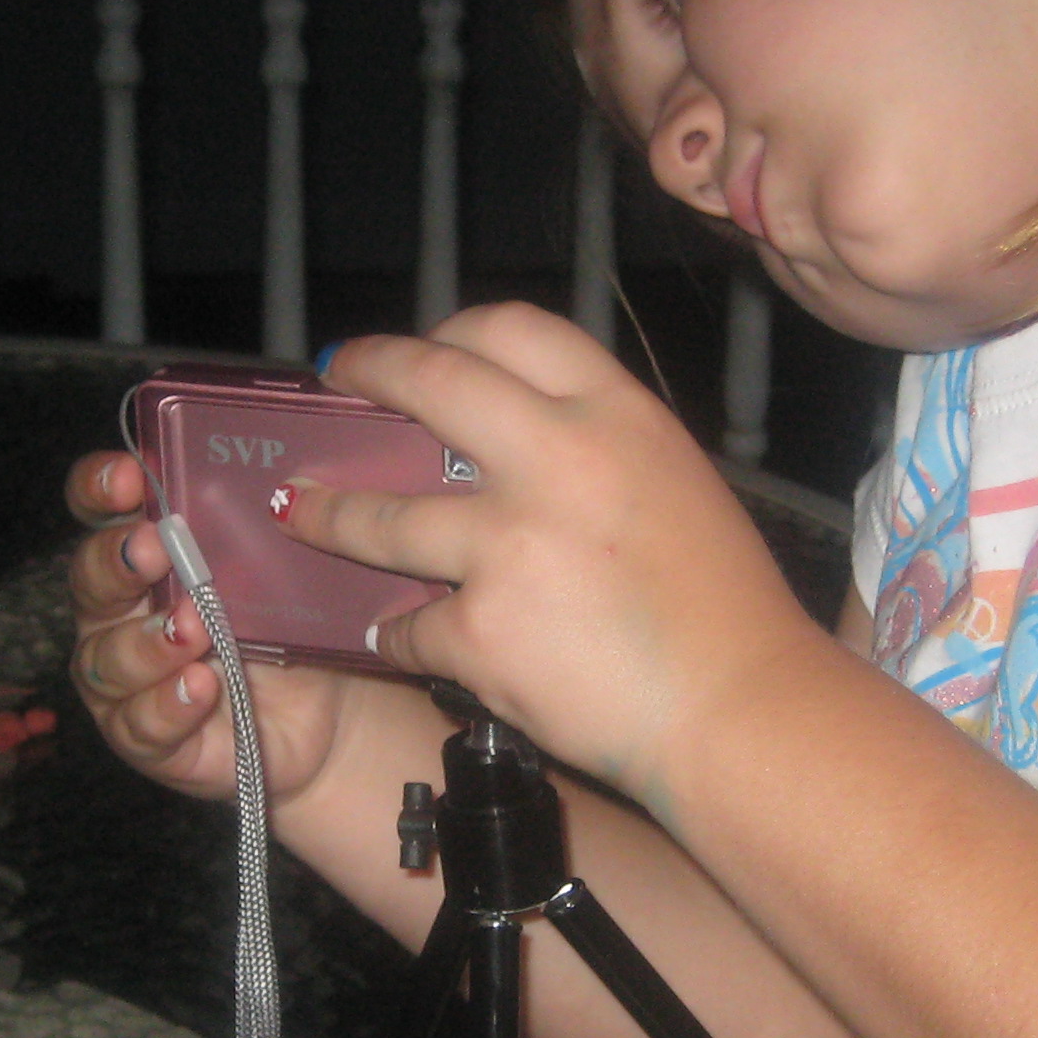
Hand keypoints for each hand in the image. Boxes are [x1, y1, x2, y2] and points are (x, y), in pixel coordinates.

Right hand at [63, 448, 363, 805]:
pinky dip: (170, 704)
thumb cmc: (282, 623)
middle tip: (155, 548)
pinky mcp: (149, 739)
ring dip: (148, 641)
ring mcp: (125, 682)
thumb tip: (277, 482)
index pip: (98, 512)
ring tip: (194, 629)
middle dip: (117, 561)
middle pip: (91, 581)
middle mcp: (117, 615)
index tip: (129, 475)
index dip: (100, 489)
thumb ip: (252, 528)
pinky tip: (202, 687)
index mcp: (139, 557)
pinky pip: (142, 725)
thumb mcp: (272, 570)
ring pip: (108, 660)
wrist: (323, 715)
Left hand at [282, 304, 825, 802]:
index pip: (511, 328)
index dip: (450, 330)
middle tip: (335, 378)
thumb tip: (517, 433)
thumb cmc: (724, 608)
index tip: (421, 347)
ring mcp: (509, 545)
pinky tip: (390, 639)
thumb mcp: (675, 482)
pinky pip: (409, 626)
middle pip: (431, 383)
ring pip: (383, 514)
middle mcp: (556, 459)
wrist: (738, 709)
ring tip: (299, 510)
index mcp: (616, 414)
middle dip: (367, 371)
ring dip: (330, 511)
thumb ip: (599, 446)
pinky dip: (397, 635)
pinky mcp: (480, 630)